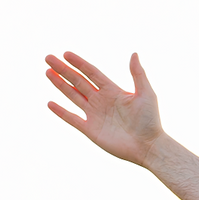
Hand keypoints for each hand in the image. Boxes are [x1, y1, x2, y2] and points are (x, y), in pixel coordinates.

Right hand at [45, 52, 162, 166]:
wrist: (148, 146)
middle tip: (48, 58)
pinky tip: (50, 103)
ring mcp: (95, 115)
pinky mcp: (91, 130)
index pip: (92, 73)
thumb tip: (134, 53)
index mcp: (113, 91)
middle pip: (78, 81)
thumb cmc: (150, 121)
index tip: (66, 54)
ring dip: (60, 84)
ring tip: (48, 72)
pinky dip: (61, 112)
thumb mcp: (146, 94)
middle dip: (63, 70)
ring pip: (73, 96)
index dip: (79, 63)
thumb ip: (138, 74)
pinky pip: (72, 119)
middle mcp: (102, 101)